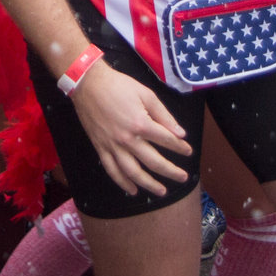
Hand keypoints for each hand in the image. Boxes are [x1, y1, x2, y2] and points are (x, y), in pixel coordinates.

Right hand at [68, 62, 192, 194]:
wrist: (88, 84)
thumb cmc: (119, 86)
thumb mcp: (146, 94)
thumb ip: (164, 115)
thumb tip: (180, 133)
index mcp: (141, 124)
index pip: (166, 140)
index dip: (180, 147)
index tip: (188, 151)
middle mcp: (128, 139)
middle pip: (154, 161)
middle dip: (171, 171)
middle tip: (183, 178)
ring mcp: (113, 146)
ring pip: (133, 172)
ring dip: (149, 184)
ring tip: (162, 191)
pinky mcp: (100, 148)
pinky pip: (112, 170)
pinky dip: (122, 182)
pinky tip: (132, 190)